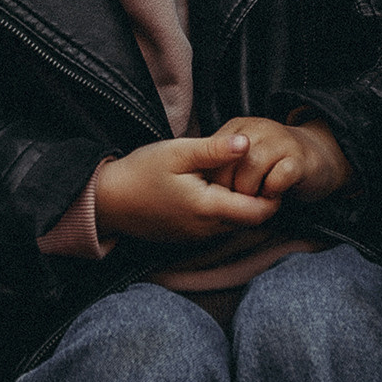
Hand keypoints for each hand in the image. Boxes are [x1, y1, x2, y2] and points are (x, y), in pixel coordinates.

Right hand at [92, 133, 282, 243]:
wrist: (108, 200)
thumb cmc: (140, 172)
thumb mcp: (177, 152)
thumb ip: (214, 149)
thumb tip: (248, 143)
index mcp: (208, 208)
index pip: (259, 212)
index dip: (273, 194)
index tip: (270, 171)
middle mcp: (207, 229)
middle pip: (251, 220)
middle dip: (260, 198)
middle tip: (256, 169)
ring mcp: (197, 237)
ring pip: (235, 224)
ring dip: (241, 204)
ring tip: (234, 176)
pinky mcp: (188, 237)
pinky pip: (217, 227)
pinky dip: (224, 210)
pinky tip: (212, 188)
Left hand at [207, 116, 351, 203]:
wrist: (320, 157)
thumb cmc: (273, 162)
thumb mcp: (244, 156)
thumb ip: (222, 163)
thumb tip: (198, 183)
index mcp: (239, 127)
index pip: (212, 153)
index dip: (212, 179)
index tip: (217, 195)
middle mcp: (259, 129)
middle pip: (230, 161)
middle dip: (229, 188)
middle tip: (236, 201)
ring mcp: (281, 141)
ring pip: (252, 167)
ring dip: (250, 190)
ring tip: (255, 198)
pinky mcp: (300, 159)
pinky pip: (279, 177)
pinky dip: (272, 191)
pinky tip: (273, 195)